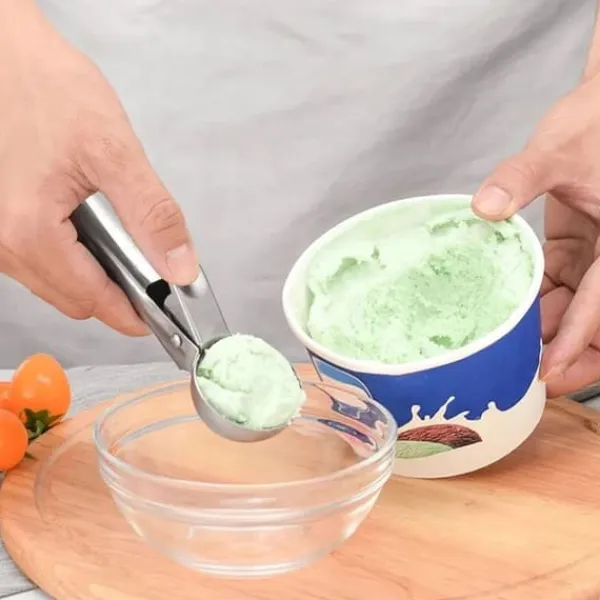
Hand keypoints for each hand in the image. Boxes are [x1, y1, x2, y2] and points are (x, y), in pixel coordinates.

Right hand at [0, 0, 198, 334]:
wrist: (5, 53)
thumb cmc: (44, 87)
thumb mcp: (114, 151)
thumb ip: (152, 215)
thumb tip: (178, 266)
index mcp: (29, 232)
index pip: (93, 302)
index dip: (134, 313)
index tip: (162, 316)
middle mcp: (3, 243)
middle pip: (74, 299)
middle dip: (117, 292)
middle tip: (151, 268)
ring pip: (56, 283)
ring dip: (94, 273)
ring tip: (120, 237)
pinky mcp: (0, 220)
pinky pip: (41, 259)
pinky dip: (73, 255)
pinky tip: (90, 225)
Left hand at [471, 73, 599, 396]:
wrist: (598, 105)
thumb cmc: (592, 121)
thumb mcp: (558, 148)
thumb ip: (523, 176)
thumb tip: (483, 206)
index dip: (579, 339)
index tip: (552, 373)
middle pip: (598, 316)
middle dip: (573, 352)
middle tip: (535, 381)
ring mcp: (595, 254)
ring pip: (577, 305)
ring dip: (548, 330)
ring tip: (513, 356)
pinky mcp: (574, 246)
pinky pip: (558, 285)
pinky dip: (537, 302)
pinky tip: (508, 317)